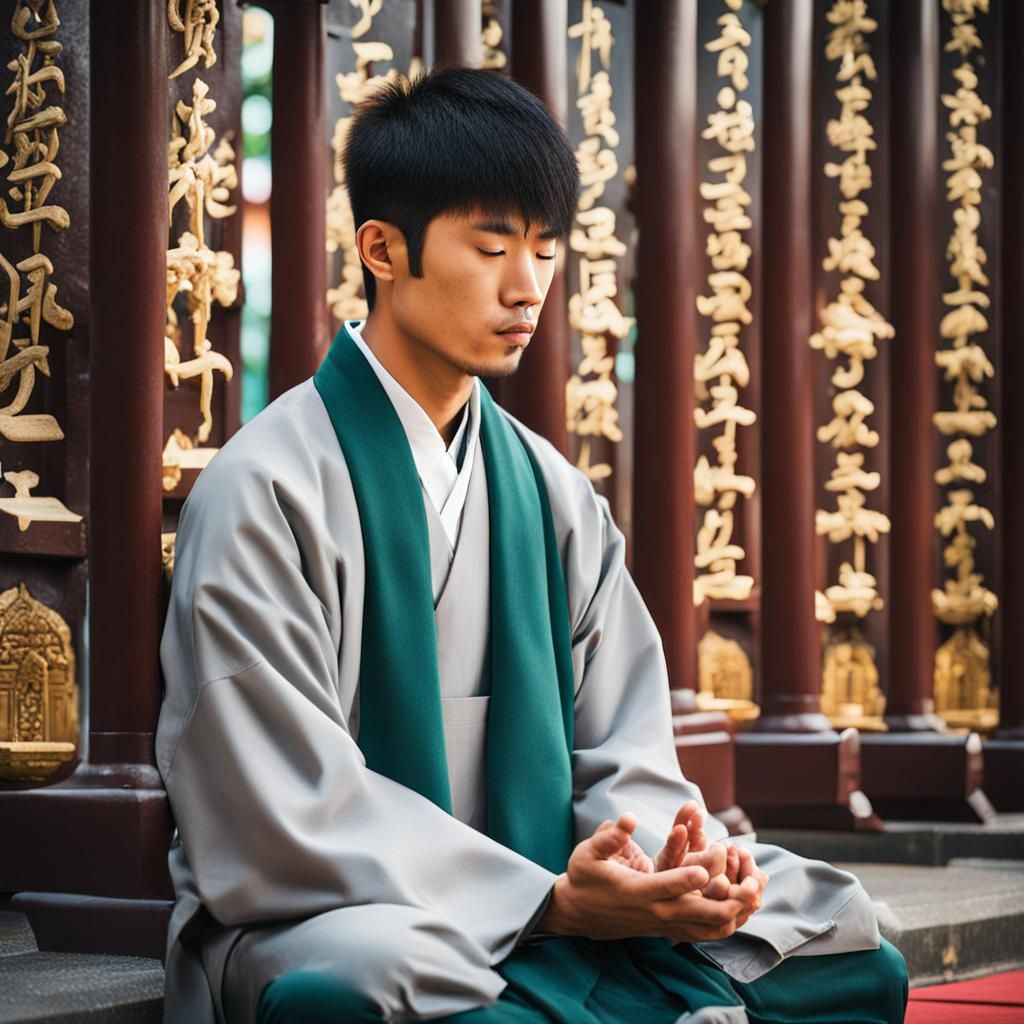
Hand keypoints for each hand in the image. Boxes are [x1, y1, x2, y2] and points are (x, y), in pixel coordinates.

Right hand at [536, 813, 754, 943]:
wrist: (578, 913)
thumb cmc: (584, 877)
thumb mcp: (587, 853)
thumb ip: (608, 837)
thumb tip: (627, 818)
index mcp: (636, 891)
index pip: (668, 886)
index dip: (690, 876)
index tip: (712, 862)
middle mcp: (654, 912)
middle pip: (698, 911)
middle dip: (727, 897)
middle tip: (750, 880)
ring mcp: (663, 925)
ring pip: (706, 928)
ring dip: (734, 912)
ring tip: (755, 892)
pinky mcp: (668, 930)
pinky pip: (704, 933)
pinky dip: (726, 922)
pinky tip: (744, 909)